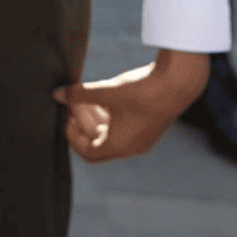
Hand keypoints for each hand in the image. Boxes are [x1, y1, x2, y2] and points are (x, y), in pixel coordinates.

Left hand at [55, 48, 209, 162]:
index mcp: (119, 146)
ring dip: (96, 119)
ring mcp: (142, 139)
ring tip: (89, 98)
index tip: (68, 115)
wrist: (179, 83)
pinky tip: (106, 98)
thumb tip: (57, 94)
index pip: (87, 153)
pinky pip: (123, 129)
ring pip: (111, 136)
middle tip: (76, 104)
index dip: (72, 136)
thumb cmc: (141, 90)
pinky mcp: (150, 127)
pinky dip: (111, 117)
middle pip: (97, 145)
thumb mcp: (105, 92)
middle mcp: (132, 148)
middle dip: (83, 125)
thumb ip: (78, 95)